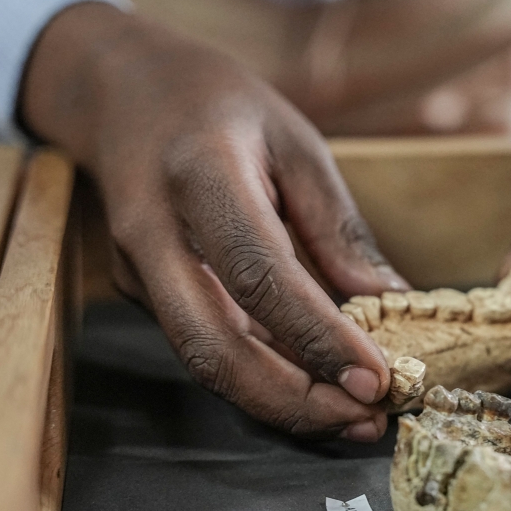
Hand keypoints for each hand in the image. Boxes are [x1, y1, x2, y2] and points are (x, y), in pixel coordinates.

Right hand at [21, 3, 408, 440]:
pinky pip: (204, 345)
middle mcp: (154, 232)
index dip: (317, 337)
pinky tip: (312, 388)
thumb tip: (388, 300)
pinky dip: (260, 376)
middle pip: (214, 344)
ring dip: (279, 402)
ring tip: (351, 419)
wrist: (122, 90)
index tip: (376, 380)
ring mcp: (137, 268)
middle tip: (364, 420)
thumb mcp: (295, 141)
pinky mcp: (141, 290)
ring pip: (204, 359)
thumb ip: (337, 225)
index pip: (259, 273)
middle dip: (293, 400)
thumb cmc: (220, 105)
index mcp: (200, 174)